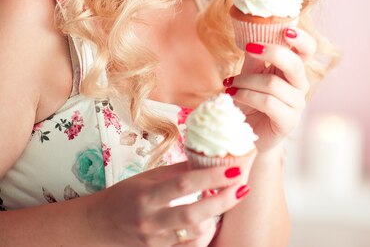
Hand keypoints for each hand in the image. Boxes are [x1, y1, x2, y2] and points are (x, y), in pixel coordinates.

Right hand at [93, 160, 252, 245]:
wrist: (100, 226)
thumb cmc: (126, 196)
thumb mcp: (148, 177)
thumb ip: (177, 171)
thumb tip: (207, 158)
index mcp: (147, 195)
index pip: (184, 184)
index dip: (211, 177)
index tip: (234, 168)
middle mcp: (151, 220)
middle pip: (193, 214)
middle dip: (222, 201)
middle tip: (243, 186)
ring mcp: (155, 241)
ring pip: (194, 235)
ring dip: (216, 218)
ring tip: (229, 200)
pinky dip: (204, 235)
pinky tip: (213, 221)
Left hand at [223, 29, 315, 151]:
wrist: (245, 132)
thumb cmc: (249, 100)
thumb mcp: (249, 73)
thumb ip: (254, 56)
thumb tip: (251, 34)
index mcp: (292, 68)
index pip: (307, 49)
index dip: (301, 38)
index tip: (286, 30)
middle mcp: (299, 84)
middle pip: (294, 63)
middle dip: (271, 52)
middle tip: (250, 47)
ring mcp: (296, 104)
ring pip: (273, 84)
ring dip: (246, 81)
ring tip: (230, 85)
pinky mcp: (288, 121)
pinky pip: (268, 102)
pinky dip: (247, 96)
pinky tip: (234, 96)